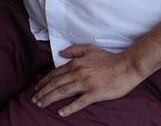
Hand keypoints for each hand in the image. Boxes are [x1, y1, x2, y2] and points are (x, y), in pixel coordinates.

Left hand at [30, 44, 144, 116]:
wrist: (127, 66)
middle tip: (34, 99)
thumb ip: (74, 50)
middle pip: (55, 83)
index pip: (55, 73)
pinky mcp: (95, 93)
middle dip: (42, 92)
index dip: (44, 81)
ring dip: (50, 98)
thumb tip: (61, 52)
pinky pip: (79, 102)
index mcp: (75, 63)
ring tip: (41, 104)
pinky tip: (61, 112)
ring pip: (63, 92)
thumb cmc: (109, 58)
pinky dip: (69, 107)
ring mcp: (86, 83)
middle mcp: (77, 73)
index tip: (36, 88)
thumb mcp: (90, 49)